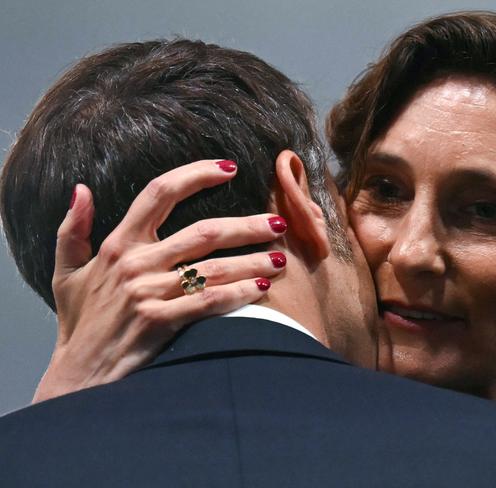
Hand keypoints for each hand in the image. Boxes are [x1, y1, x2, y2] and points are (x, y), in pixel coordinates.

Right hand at [33, 159, 286, 402]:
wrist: (78, 377)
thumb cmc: (81, 324)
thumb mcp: (66, 274)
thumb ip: (71, 230)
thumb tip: (81, 189)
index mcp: (117, 245)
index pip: (159, 193)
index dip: (196, 174)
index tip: (229, 168)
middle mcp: (135, 263)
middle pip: (203, 232)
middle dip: (247, 226)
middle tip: (277, 222)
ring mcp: (149, 293)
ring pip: (215, 267)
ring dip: (253, 261)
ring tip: (281, 258)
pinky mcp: (161, 322)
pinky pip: (210, 301)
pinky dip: (239, 293)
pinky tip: (262, 288)